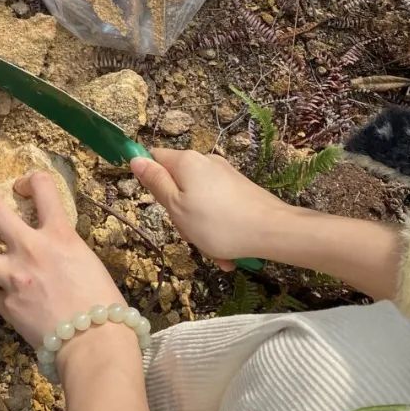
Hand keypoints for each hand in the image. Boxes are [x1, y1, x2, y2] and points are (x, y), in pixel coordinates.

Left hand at [0, 171, 128, 349]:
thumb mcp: (90, 263)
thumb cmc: (105, 304)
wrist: (94, 340)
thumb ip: (68, 251)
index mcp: (59, 234)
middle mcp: (31, 248)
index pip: (43, 188)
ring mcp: (13, 276)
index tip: (26, 185)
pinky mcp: (6, 304)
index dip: (32, 180)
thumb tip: (60, 256)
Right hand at [131, 148, 287, 269]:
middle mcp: (206, 162)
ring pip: (199, 200)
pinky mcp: (241, 190)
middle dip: (179, 211)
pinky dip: (218, 228)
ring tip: (213, 249)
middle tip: (188, 232)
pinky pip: (219, 209)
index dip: (151, 179)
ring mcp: (226, 176)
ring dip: (200, 226)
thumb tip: (135, 159)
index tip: (160, 202)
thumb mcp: (176, 207)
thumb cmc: (218, 223)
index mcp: (186, 161)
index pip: (155, 158)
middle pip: (178, 183)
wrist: (274, 233)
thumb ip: (155, 183)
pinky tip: (227, 252)